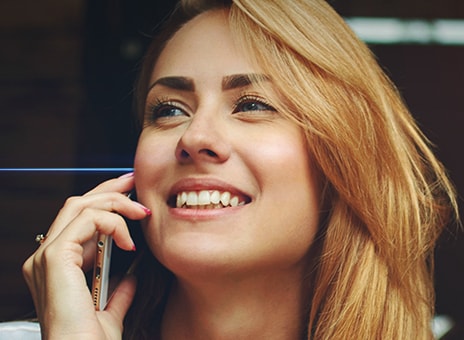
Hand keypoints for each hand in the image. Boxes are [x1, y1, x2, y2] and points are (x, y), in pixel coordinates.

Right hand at [22, 174, 150, 338]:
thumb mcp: (110, 312)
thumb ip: (119, 292)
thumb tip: (131, 277)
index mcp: (57, 268)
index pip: (79, 220)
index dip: (105, 202)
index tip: (131, 194)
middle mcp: (46, 258)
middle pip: (77, 205)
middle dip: (109, 188)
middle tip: (134, 181)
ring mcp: (46, 257)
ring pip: (80, 206)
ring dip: (116, 203)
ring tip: (141, 211)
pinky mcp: (55, 258)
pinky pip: (86, 221)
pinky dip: (112, 223)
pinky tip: (128, 241)